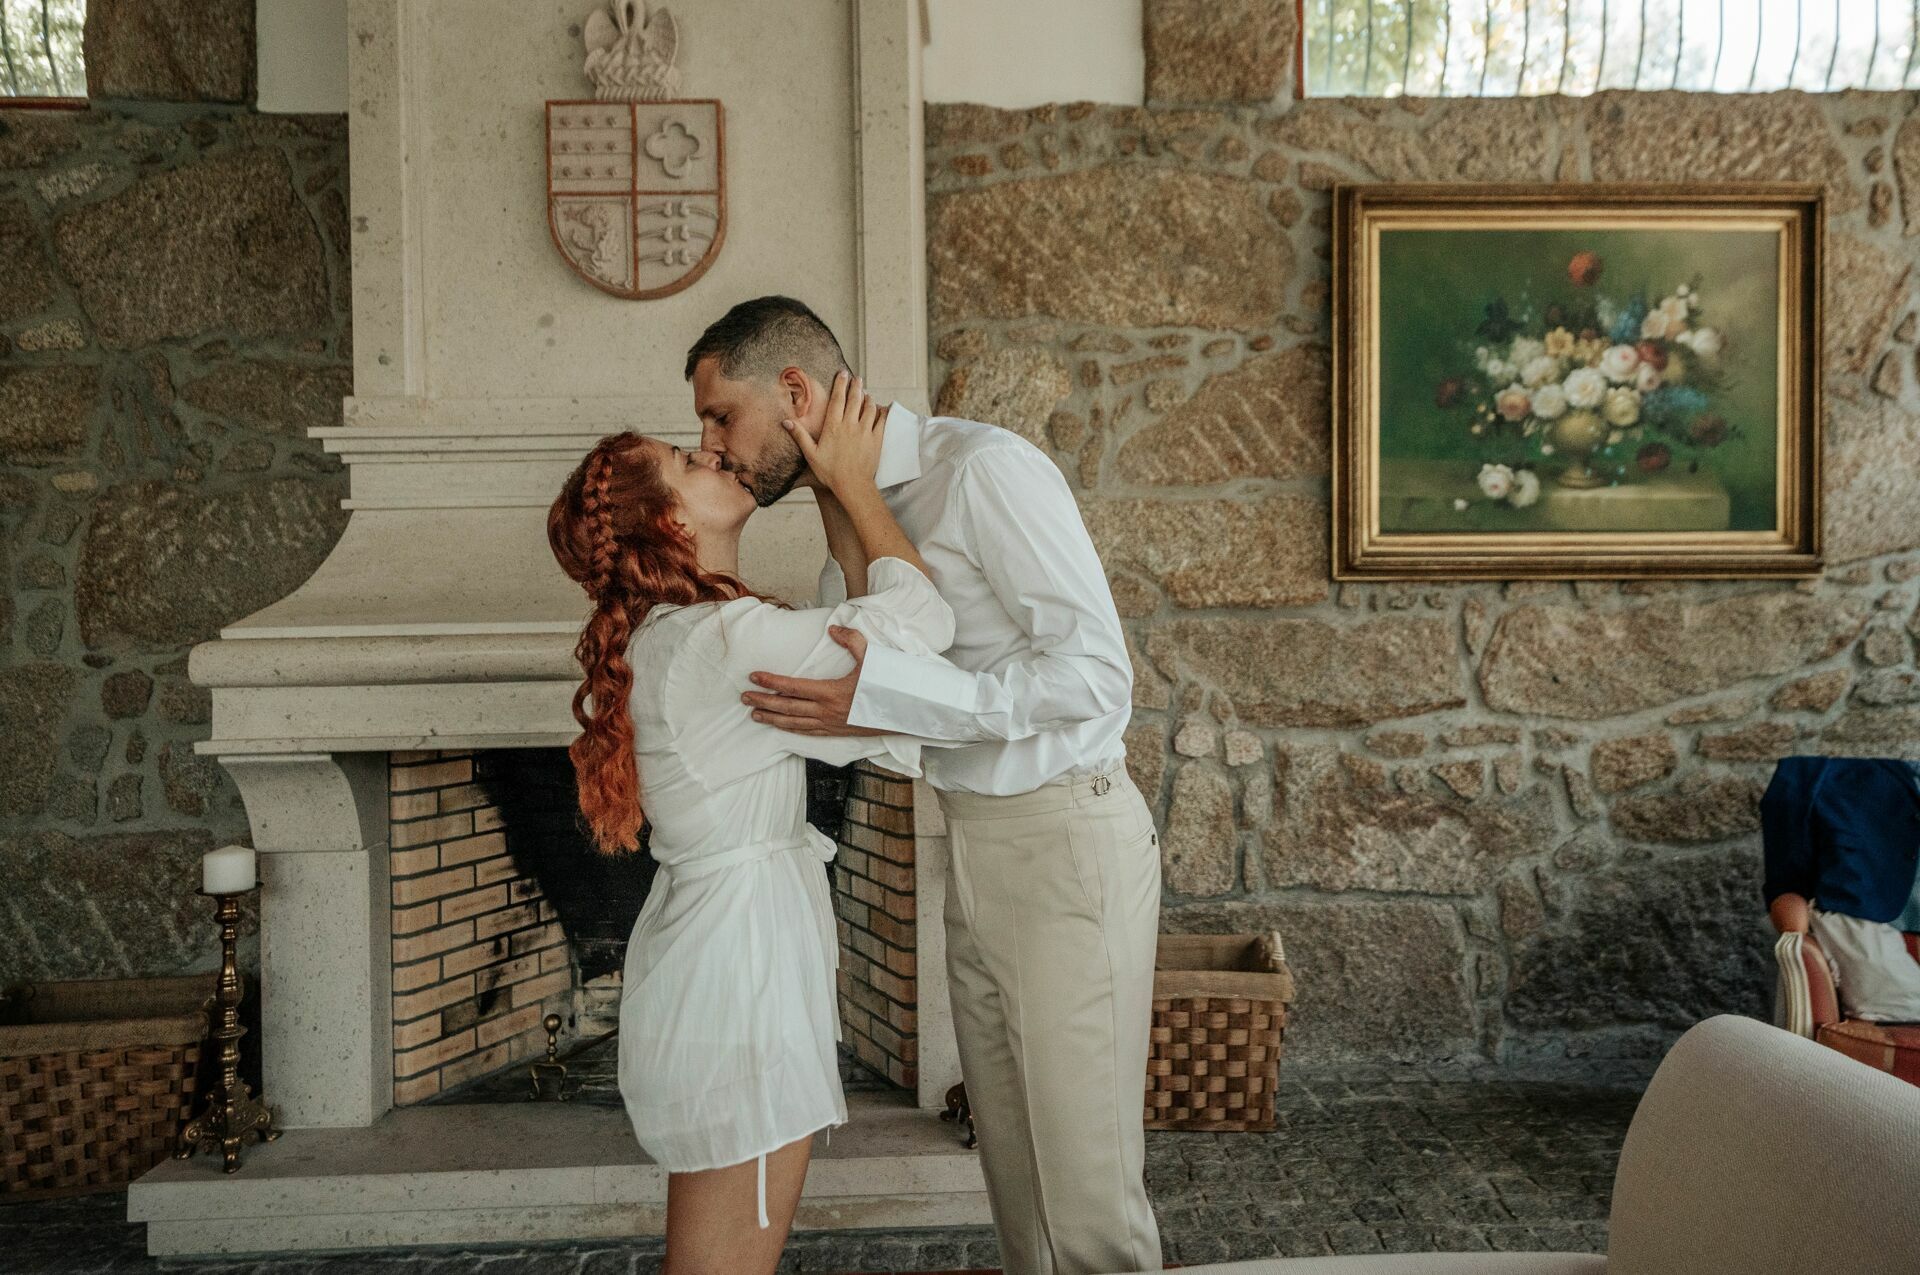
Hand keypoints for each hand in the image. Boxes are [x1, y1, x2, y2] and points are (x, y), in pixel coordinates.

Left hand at [743, 626, 889, 737]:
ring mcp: (830, 724)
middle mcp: (826, 711)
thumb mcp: (872, 658)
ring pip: (794, 723)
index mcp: (831, 692)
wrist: (904, 714)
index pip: (792, 687)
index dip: (771, 681)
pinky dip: (791, 729)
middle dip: (763, 702)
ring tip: (754, 715)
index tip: (754, 677)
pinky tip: (781, 726)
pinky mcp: (836, 732)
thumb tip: (832, 629)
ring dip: (772, 718)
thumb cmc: (888, 686)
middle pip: (787, 707)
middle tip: (744, 698)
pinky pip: (807, 732)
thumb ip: (851, 640)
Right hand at [787, 371, 882, 498]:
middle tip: (857, 377)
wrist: (852, 485)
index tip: (842, 374)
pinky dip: (881, 411)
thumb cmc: (830, 472)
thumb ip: (800, 435)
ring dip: (868, 397)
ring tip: (866, 392)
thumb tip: (785, 421)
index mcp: (833, 426)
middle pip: (854, 399)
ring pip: (869, 407)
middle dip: (856, 386)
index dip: (840, 384)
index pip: (837, 399)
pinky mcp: (876, 439)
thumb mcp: (811, 454)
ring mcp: (865, 431)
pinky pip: (881, 420)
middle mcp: (850, 425)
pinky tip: (881, 408)